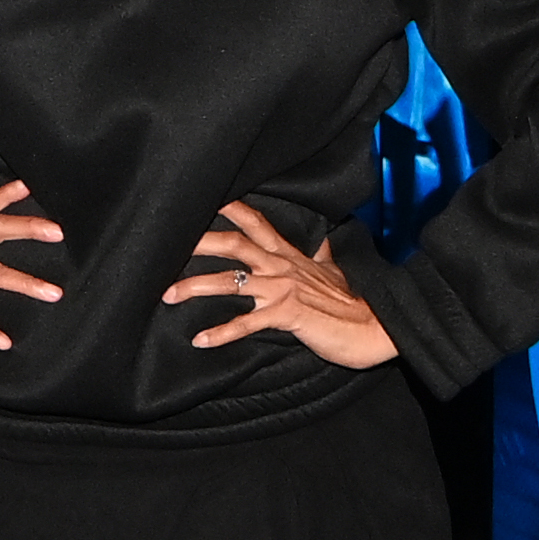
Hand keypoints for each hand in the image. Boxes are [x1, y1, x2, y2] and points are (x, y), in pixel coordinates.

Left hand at [162, 201, 397, 369]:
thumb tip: (321, 238)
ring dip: (196, 287)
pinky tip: (201, 340)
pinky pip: (247, 323)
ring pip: (231, 282)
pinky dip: (222, 332)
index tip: (201, 199)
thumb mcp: (334, 272)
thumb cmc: (354, 302)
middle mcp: (282, 266)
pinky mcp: (288, 315)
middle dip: (197, 243)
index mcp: (290, 255)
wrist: (376, 325)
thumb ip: (320, 255)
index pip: (256, 223)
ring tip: (169, 295)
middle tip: (163, 248)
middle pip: (234, 244)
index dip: (229, 209)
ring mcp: (284, 289)